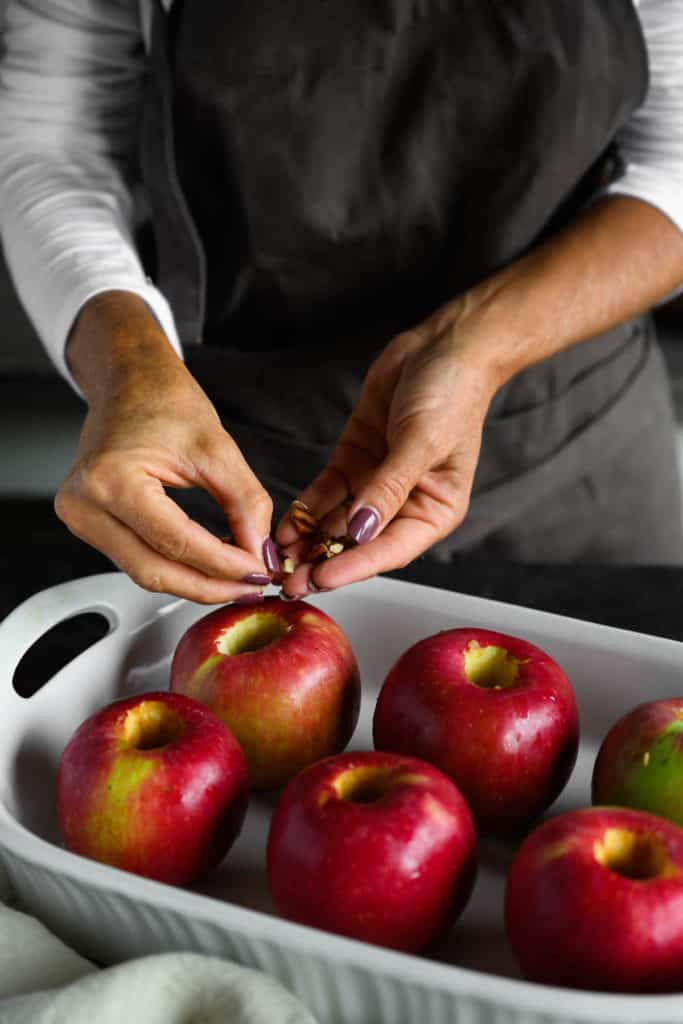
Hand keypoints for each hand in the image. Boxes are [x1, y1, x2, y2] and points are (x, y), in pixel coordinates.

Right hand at [55, 293, 275, 602]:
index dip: (223, 565)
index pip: (176, 543)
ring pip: (145, 572)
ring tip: (236, 577)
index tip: (258, 570)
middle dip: (209, 586)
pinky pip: (136, 559)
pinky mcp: (88, 524)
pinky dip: (175, 567)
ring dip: (194, 582)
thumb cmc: (162, 400)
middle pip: (154, 571)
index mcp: (112, 479)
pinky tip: (208, 566)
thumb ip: (245, 503)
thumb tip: (259, 552)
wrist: (127, 380)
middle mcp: (85, 504)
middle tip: (251, 586)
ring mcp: (80, 518)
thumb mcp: (218, 449)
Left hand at [276, 297, 500, 593]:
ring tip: (279, 560)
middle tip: (289, 581)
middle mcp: (404, 503)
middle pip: (358, 544)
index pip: (390, 549)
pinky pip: (326, 494)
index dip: (354, 566)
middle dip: (323, 563)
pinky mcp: (354, 461)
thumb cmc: (452, 393)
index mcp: (434, 509)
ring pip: (337, 524)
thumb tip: (360, 530)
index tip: (322, 579)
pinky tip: (285, 527)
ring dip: (309, 542)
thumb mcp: (421, 443)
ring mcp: (375, 484)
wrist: (444, 345)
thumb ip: (388, 489)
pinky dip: (305, 511)